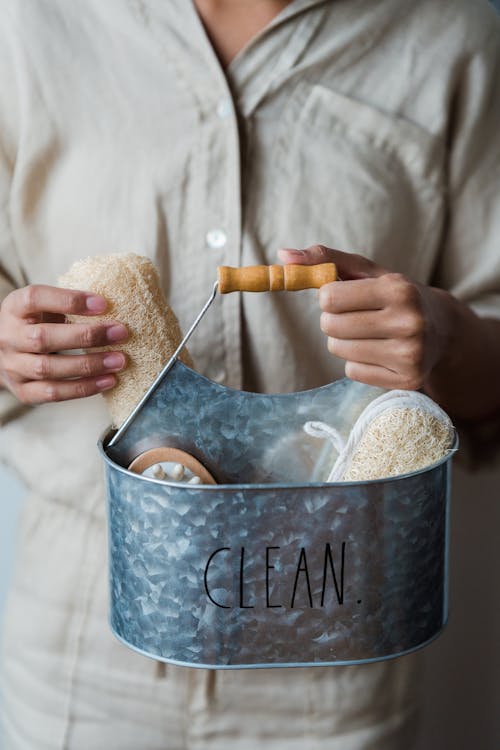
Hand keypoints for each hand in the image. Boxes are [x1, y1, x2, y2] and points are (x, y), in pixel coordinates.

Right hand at [0, 284, 127, 404]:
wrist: (9, 352)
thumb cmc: (36, 323)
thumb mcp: (44, 306)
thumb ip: (68, 303)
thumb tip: (111, 305)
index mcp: (13, 308)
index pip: (35, 299)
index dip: (69, 301)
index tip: (103, 304)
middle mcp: (8, 337)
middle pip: (43, 338)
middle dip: (86, 336)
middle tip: (120, 333)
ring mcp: (12, 366)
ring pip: (48, 369)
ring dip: (89, 365)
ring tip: (118, 360)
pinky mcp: (22, 390)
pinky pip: (53, 393)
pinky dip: (83, 388)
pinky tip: (107, 381)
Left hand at [278, 245, 453, 390]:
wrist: (442, 329)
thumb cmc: (393, 295)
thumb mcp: (366, 271)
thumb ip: (325, 259)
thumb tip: (283, 256)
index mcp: (398, 290)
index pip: (329, 298)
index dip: (330, 298)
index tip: (346, 297)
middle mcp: (408, 323)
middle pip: (331, 327)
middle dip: (334, 320)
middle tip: (357, 316)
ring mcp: (410, 355)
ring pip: (339, 351)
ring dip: (343, 342)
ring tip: (369, 333)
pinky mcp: (407, 380)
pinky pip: (353, 371)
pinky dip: (358, 362)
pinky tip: (379, 352)